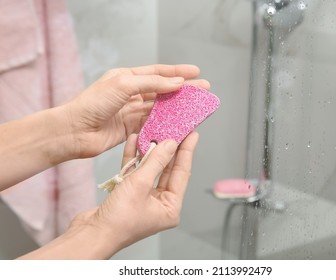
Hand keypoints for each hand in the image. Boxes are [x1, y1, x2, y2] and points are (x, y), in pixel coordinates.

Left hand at [62, 64, 208, 158]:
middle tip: (201, 90)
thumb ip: (152, 83)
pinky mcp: (131, 128)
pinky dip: (165, 124)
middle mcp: (130, 93)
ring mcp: (131, 111)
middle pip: (162, 90)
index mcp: (127, 77)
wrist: (75, 131)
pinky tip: (177, 124)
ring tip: (194, 108)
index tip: (195, 73)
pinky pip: (152, 124)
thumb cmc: (92, 104)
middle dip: (182, 90)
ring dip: (176, 108)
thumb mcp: (123, 85)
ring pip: (159, 108)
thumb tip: (176, 83)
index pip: (157, 72)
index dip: (177, 72)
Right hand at [69, 131, 198, 257]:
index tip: (192, 134)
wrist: (90, 234)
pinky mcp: (129, 195)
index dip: (187, 152)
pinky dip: (134, 159)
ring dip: (149, 152)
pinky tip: (134, 142)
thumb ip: (156, 161)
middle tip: (175, 130)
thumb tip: (170, 144)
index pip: (182, 173)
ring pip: (150, 170)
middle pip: (168, 171)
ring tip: (155, 131)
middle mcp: (159, 204)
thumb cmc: (118, 219)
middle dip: (169, 150)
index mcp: (170, 208)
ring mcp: (144, 200)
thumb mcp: (140, 184)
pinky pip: (136, 173)